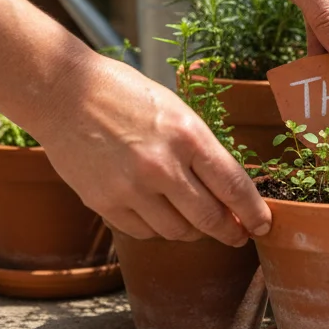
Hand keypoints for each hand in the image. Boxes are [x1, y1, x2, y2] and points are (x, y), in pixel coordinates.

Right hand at [29, 55, 270, 245]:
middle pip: (210, 218)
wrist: (64, 93)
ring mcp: (131, 188)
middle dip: (230, 232)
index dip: (253, 212)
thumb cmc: (126, 96)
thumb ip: (202, 150)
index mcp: (188, 136)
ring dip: (194, 232)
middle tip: (238, 235)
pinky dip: (158, 229)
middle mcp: (162, 166)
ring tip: (197, 223)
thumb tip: (230, 192)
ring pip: (178, 231)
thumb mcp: (177, 111)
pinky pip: (144, 231)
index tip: (263, 224)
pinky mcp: (104, 203)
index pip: (233, 186)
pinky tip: (160, 215)